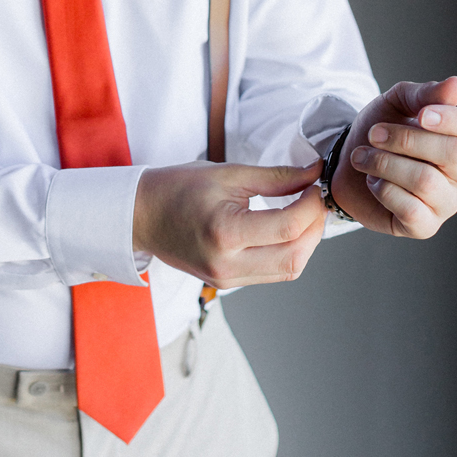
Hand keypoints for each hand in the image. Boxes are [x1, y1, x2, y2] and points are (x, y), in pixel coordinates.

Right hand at [133, 160, 326, 288]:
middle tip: (315, 200)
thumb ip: (276, 176)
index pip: (288, 227)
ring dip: (305, 243)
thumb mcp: (228, 173)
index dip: (312, 205)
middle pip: (295, 257)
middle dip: (315, 227)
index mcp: (225, 232)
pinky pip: (271, 273)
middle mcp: (227, 264)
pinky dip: (288, 252)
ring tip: (303, 213)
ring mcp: (226, 279)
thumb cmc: (177, 188)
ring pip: (288, 270)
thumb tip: (314, 174)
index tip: (314, 185)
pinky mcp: (227, 283)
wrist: (141, 215)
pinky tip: (285, 229)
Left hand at [331, 77, 456, 236]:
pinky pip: (411, 210)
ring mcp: (446, 202)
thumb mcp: (397, 103)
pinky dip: (383, 190)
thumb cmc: (380, 129)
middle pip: (452, 152)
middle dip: (405, 139)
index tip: (420, 114)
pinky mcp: (424, 226)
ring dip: (384, 163)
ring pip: (426, 181)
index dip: (452, 119)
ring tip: (362, 157)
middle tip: (373, 134)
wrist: (346, 162)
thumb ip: (425, 94)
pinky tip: (373, 182)